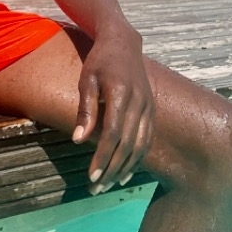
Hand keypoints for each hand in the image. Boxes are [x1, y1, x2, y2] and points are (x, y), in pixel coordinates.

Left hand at [71, 30, 153, 191]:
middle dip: (111, 169)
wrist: (123, 43)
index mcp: (122, 94)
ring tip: (109, 185)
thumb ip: (85, 109)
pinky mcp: (152, 110)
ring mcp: (149, 107)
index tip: (91, 176)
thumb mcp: (87, 80)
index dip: (103, 157)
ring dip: (125, 168)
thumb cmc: (100, 61)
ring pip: (140, 146)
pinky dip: (138, 158)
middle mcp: (140, 103)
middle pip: (127, 145)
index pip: (113, 134)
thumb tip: (79, 140)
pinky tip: (125, 172)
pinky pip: (148, 140)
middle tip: (96, 188)